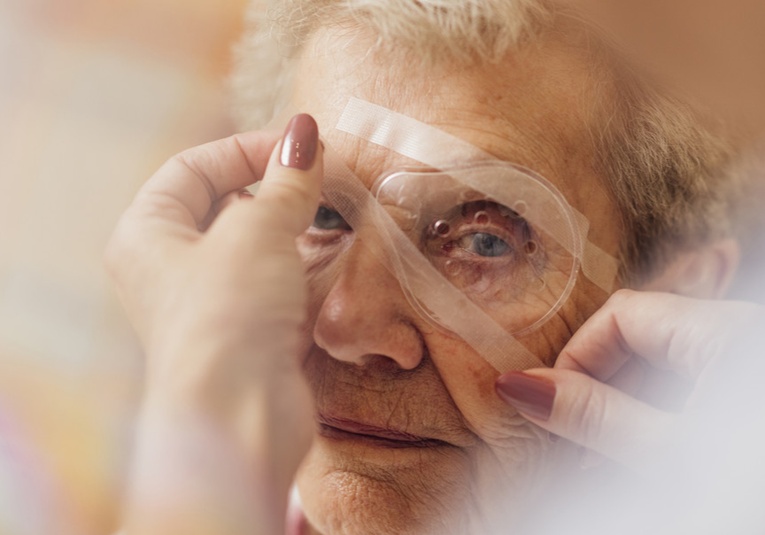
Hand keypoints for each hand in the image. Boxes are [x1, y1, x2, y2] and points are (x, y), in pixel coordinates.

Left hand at [106, 115, 321, 534]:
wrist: (241, 418)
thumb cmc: (229, 313)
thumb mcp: (257, 231)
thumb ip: (285, 182)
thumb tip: (306, 132)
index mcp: (146, 234)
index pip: (194, 168)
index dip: (248, 148)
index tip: (303, 146)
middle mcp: (170, 268)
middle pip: (224, 206)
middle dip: (275, 189)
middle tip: (324, 178)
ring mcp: (211, 304)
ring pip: (256, 248)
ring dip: (295, 229)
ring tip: (335, 215)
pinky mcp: (247, 333)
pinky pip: (276, 284)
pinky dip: (303, 268)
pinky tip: (334, 260)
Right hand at [495, 290, 764, 471]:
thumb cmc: (751, 486)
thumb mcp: (669, 454)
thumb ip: (593, 415)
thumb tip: (519, 385)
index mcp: (724, 334)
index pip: (622, 314)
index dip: (576, 356)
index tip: (552, 405)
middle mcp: (739, 334)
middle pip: (641, 337)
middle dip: (599, 387)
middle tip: (577, 445)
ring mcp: (743, 364)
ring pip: (665, 366)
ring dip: (627, 405)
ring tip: (609, 459)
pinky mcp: (744, 392)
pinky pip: (692, 386)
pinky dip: (661, 415)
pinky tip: (648, 452)